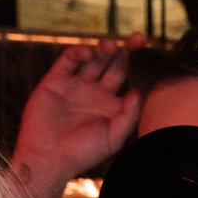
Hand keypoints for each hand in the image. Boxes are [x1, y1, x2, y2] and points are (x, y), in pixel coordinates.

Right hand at [8, 34, 146, 197]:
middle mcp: (94, 93)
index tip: (149, 53)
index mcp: (110, 105)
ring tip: (110, 46)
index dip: (138, 65)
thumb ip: (131, 112)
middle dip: (126, 50)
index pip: (128, 78)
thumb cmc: (84, 153)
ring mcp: (75, 85)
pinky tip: (87, 54)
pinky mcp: (55, 81)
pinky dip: (78, 52)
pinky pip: (68, 60)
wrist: (49, 159)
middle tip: (138, 38)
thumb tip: (144, 87)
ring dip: (103, 48)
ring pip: (93, 58)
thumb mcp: (115, 136)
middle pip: (114, 64)